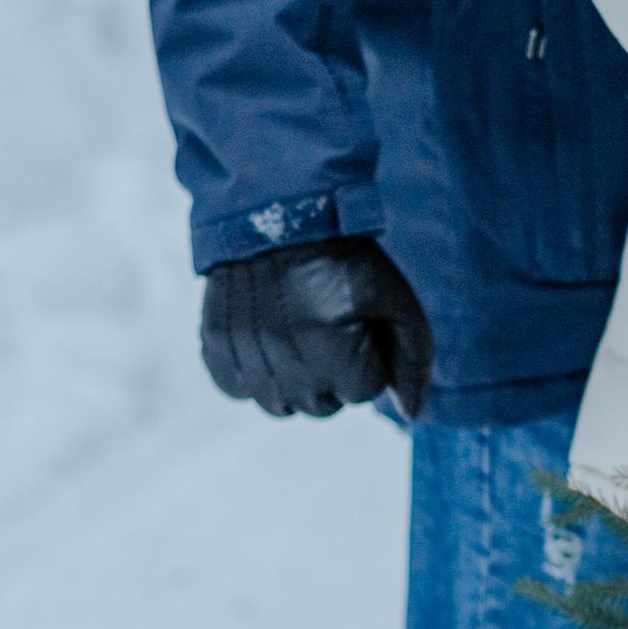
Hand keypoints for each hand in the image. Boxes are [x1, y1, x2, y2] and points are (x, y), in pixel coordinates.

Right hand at [200, 236, 433, 419]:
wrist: (280, 214)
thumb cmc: (345, 260)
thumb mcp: (396, 300)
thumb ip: (412, 361)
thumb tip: (408, 413)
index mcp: (332, 342)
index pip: (362, 392)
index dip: (369, 360)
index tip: (360, 326)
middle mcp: (283, 351)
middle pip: (321, 406)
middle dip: (335, 378)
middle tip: (331, 334)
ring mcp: (244, 349)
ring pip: (278, 405)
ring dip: (295, 381)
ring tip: (300, 337)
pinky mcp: (215, 341)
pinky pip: (236, 388)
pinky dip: (253, 375)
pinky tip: (266, 342)